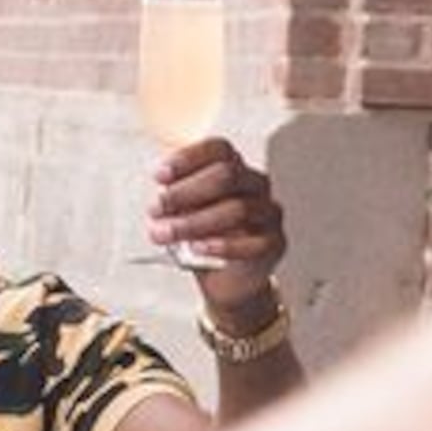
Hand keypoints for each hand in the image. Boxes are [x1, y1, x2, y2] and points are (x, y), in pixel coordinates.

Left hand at [150, 137, 287, 313]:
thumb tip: (157, 200)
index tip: (161, 175)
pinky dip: (221, 245)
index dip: (189, 159)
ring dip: (195, 222)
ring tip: (168, 233)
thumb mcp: (185, 214)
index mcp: (234, 169)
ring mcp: (268, 213)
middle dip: (187, 192)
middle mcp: (254, 186)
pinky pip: (252, 242)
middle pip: (227, 176)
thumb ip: (174, 201)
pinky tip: (199, 248)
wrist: (227, 280)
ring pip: (237, 209)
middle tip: (159, 207)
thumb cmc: (206, 238)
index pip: (218, 150)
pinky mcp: (274, 243)